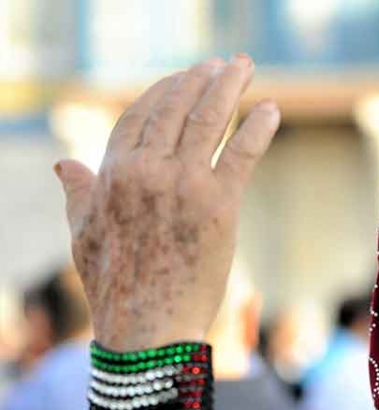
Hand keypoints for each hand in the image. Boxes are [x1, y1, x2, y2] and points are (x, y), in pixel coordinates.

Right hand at [55, 56, 279, 350]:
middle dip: (200, 79)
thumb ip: (78, 195)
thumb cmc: (116, 292)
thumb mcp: (84, 236)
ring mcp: (183, 184)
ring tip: (244, 68)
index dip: (164, 91)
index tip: (184, 79)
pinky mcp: (219, 205)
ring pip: (208, 119)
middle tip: (223, 66)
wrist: (147, 330)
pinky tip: (271, 110)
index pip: (139, 115)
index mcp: (112, 173)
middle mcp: (146, 170)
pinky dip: (257, 127)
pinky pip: (241, 154)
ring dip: (229, 86)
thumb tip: (65, 165)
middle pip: (175, 108)